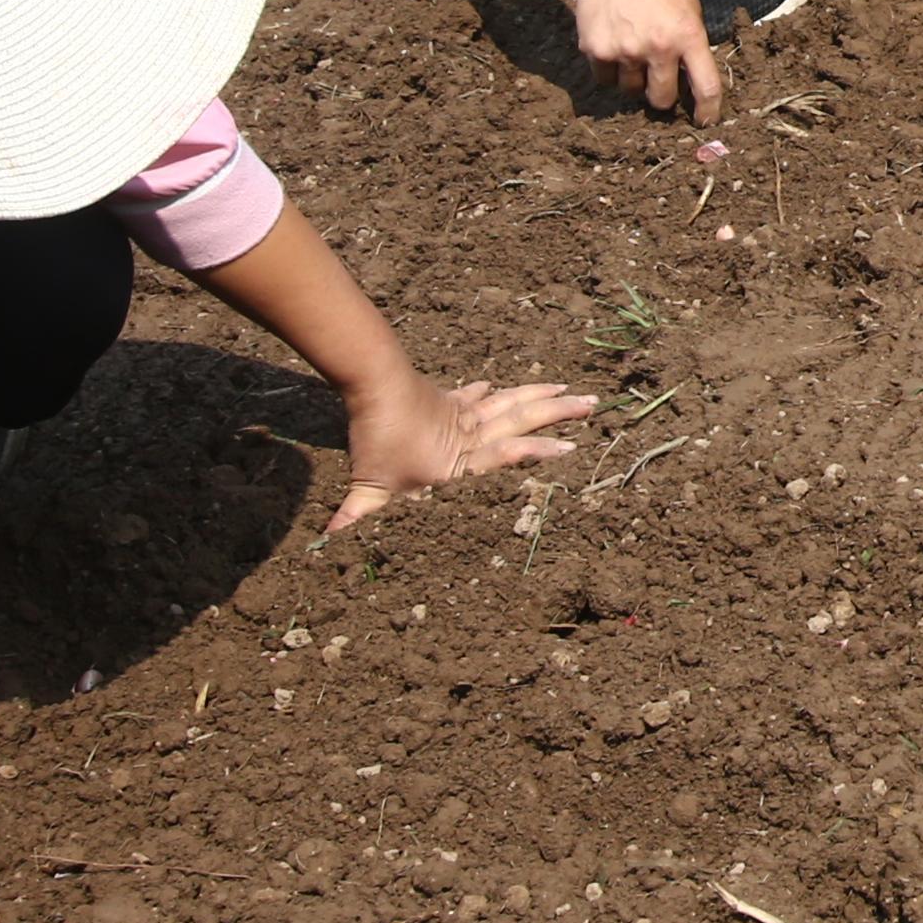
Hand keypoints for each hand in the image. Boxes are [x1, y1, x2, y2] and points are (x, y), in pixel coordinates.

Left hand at [324, 369, 592, 535]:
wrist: (374, 382)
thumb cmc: (377, 437)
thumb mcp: (369, 483)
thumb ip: (359, 513)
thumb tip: (330, 541)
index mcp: (460, 459)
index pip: (510, 453)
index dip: (539, 449)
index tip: (571, 445)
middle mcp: (469, 434)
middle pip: (522, 420)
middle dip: (559, 414)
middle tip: (593, 403)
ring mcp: (460, 413)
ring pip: (509, 402)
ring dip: (540, 396)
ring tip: (569, 390)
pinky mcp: (446, 399)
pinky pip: (476, 396)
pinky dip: (489, 391)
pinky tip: (493, 386)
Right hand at [568, 0, 725, 121]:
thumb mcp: (688, 6)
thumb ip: (693, 40)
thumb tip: (695, 75)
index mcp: (688, 36)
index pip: (706, 87)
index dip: (708, 111)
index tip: (704, 121)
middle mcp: (659, 48)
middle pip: (661, 99)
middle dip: (661, 96)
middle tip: (657, 82)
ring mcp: (626, 52)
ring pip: (631, 91)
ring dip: (633, 80)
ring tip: (631, 53)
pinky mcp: (597, 51)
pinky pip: (605, 80)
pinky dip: (609, 71)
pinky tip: (613, 48)